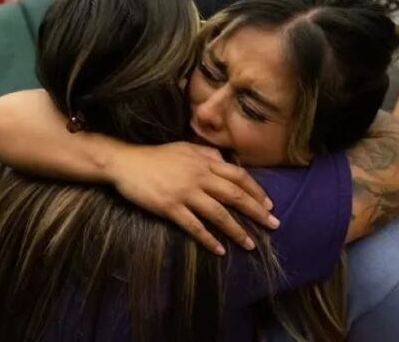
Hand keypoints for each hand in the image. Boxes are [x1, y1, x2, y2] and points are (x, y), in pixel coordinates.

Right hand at [109, 143, 277, 253]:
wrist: (125, 163)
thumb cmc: (155, 156)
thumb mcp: (184, 147)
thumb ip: (206, 153)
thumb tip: (225, 161)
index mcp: (203, 161)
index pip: (238, 176)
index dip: (256, 191)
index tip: (269, 205)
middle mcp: (198, 176)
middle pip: (234, 195)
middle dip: (256, 211)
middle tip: (274, 225)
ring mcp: (184, 192)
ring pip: (218, 213)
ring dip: (236, 230)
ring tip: (250, 244)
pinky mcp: (170, 207)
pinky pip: (194, 226)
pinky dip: (208, 239)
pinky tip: (219, 250)